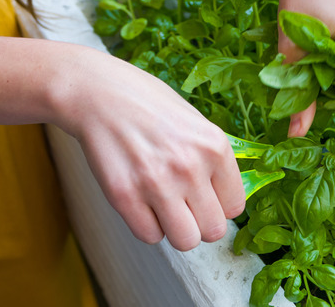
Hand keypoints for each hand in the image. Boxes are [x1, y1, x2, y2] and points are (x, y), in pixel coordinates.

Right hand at [54, 48, 245, 250]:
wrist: (99, 93)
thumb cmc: (149, 105)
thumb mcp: (197, 123)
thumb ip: (214, 161)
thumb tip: (225, 199)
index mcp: (215, 147)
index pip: (235, 207)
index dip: (219, 205)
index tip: (206, 197)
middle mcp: (190, 167)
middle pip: (213, 230)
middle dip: (200, 222)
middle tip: (185, 205)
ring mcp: (157, 183)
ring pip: (185, 241)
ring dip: (175, 229)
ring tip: (164, 206)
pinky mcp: (124, 196)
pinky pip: (150, 236)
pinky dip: (147, 225)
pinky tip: (142, 202)